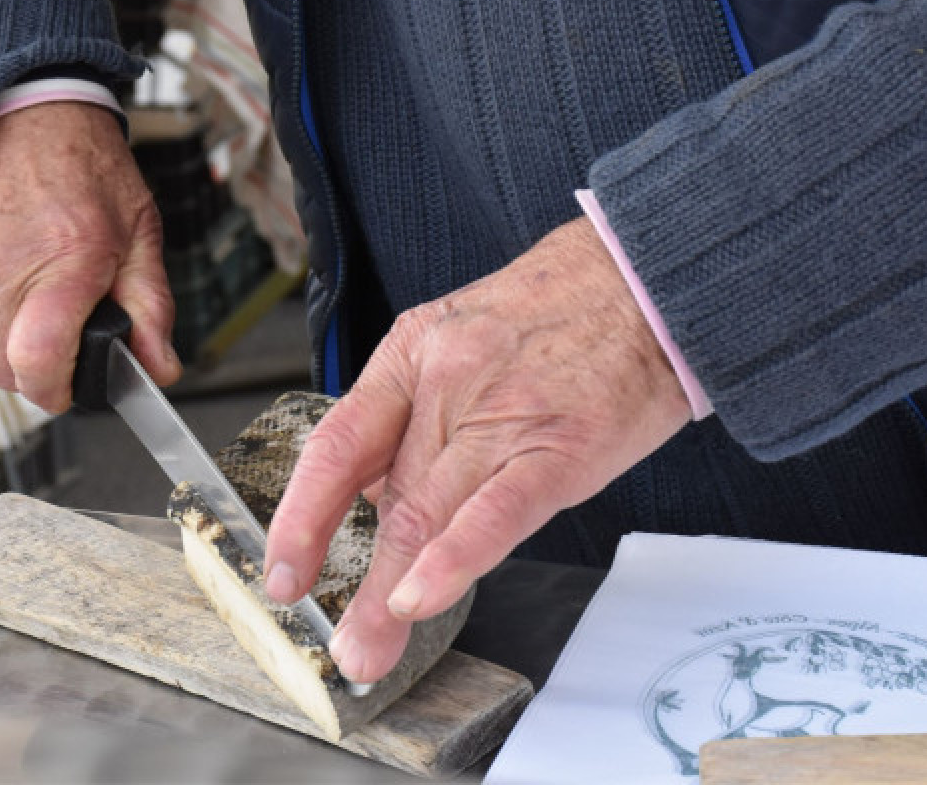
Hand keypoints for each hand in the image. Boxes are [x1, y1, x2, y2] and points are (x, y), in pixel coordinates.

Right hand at [0, 102, 179, 412]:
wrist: (20, 105)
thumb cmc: (84, 164)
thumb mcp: (140, 233)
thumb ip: (151, 309)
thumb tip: (158, 367)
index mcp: (64, 263)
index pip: (36, 365)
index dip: (56, 390)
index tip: (70, 387)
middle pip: (4, 369)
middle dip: (37, 367)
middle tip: (61, 332)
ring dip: (8, 334)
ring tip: (34, 283)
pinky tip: (4, 265)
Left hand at [263, 216, 691, 682]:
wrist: (642, 277)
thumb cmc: (557, 313)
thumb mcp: (460, 336)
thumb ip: (418, 414)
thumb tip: (376, 488)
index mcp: (412, 354)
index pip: (339, 444)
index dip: (303, 514)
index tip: (284, 570)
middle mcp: (446, 381)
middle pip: (388, 495)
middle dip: (354, 582)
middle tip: (342, 645)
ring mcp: (502, 412)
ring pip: (430, 514)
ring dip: (391, 595)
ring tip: (370, 649)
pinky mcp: (560, 445)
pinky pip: (497, 511)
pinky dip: (454, 560)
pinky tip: (421, 601)